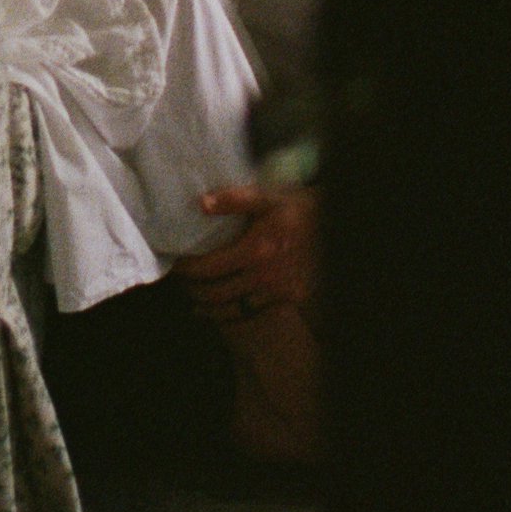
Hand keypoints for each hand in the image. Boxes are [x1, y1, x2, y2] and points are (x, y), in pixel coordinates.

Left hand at [172, 183, 318, 323]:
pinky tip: (226, 309)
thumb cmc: (296, 208)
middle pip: (217, 294)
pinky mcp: (290, 298)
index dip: (187, 270)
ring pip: (234, 311)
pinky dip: (236, 314)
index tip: (177, 266)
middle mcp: (265, 277)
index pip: (209, 269)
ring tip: (198, 304)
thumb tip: (201, 204)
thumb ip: (234, 199)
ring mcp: (278, 291)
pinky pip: (255, 312)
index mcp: (255, 251)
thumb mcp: (266, 197)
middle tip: (182, 286)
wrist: (334, 225)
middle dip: (194, 292)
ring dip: (212, 309)